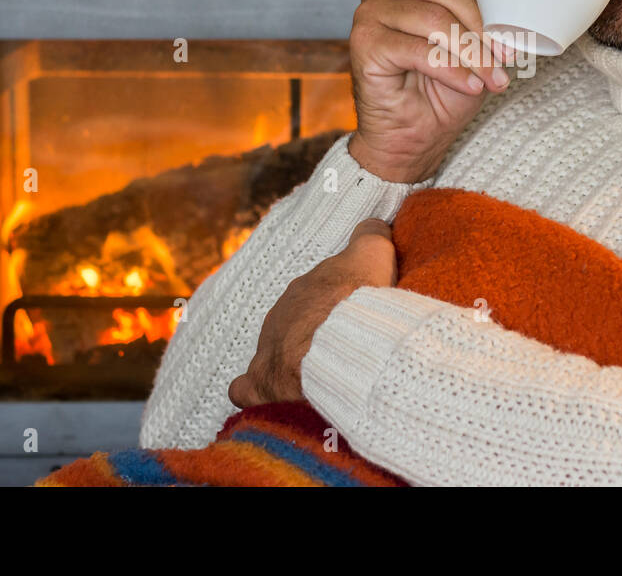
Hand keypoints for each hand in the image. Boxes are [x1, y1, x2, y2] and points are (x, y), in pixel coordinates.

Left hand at [227, 218, 397, 406]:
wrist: (342, 341)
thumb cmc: (359, 298)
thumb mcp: (372, 255)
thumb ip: (370, 237)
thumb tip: (373, 223)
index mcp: (306, 288)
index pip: (318, 294)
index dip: (337, 306)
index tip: (353, 317)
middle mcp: (282, 315)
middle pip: (296, 323)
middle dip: (313, 334)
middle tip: (342, 350)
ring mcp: (269, 348)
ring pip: (274, 352)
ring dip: (291, 363)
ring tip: (317, 378)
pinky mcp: (264, 382)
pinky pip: (248, 387)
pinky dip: (254, 391)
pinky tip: (268, 397)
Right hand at [348, 0, 512, 183]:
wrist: (413, 138)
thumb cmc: (445, 91)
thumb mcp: (477, 47)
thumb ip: (489, 17)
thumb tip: (523, 4)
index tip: (510, 5)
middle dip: (483, 24)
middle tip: (508, 55)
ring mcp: (370, 15)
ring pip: (434, 19)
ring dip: (473, 53)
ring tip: (494, 78)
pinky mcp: (364, 44)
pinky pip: (418, 50)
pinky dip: (453, 70)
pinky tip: (472, 86)